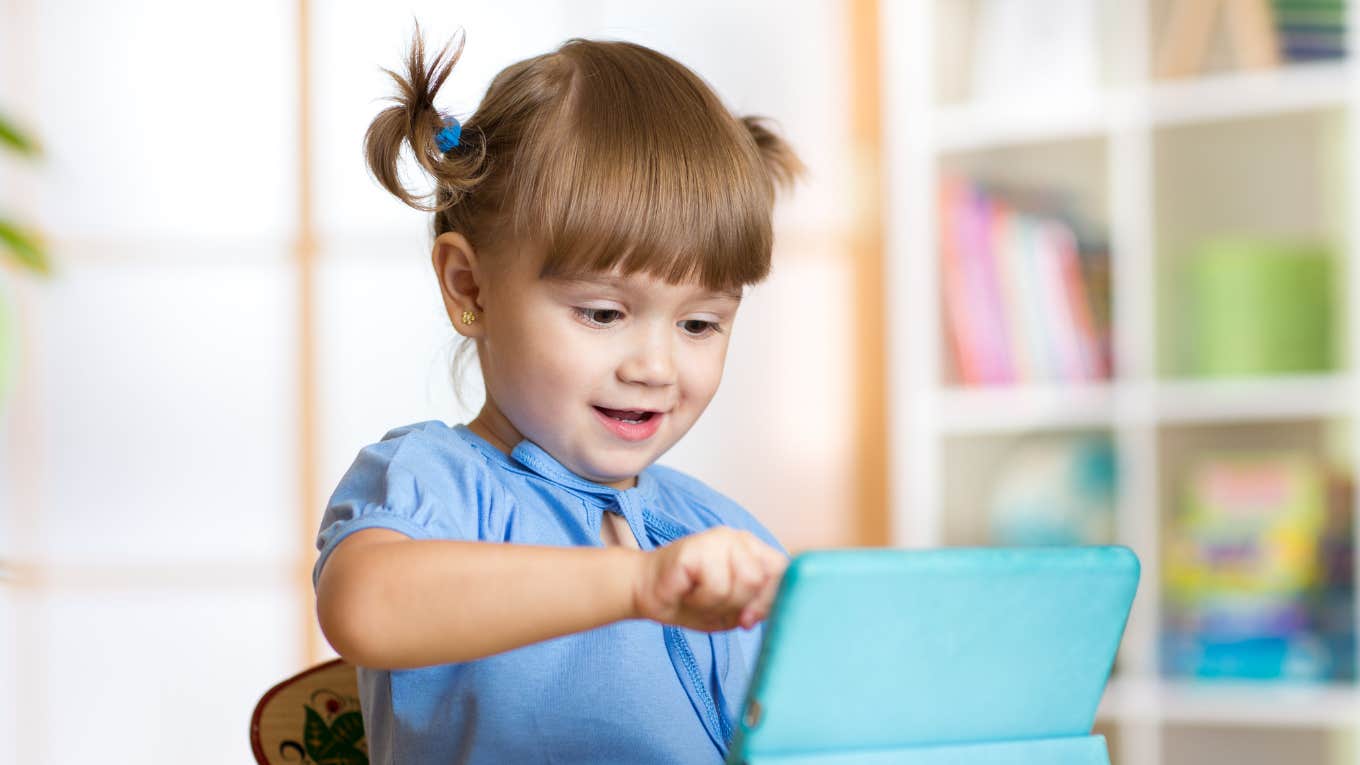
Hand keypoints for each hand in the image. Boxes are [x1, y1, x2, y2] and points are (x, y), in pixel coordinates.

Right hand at [631, 527, 787, 631]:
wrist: (645, 593)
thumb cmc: (690, 601)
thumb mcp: (733, 610)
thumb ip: (760, 605)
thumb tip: (783, 607)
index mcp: (753, 551)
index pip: (784, 572)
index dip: (770, 600)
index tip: (747, 619)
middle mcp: (739, 539)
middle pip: (760, 580)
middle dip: (736, 604)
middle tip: (711, 602)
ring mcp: (718, 539)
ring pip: (743, 583)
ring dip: (718, 603)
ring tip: (698, 596)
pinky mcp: (696, 547)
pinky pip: (716, 585)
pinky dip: (701, 599)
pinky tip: (687, 590)